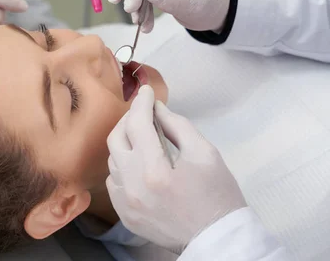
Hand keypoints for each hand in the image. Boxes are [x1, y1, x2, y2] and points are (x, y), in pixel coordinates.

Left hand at [106, 86, 246, 253]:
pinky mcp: (125, 216)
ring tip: (143, 134)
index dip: (142, 103)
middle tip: (144, 110)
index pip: (138, 125)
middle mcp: (131, 188)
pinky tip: (138, 162)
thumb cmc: (217, 194)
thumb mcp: (205, 153)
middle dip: (129, 118)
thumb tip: (157, 109)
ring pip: (112, 160)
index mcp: (154, 170)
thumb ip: (178, 126)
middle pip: (116, 139)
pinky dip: (123, 165)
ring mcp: (125, 205)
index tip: (147, 91)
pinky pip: (114, 182)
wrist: (216, 238)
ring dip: (125, 141)